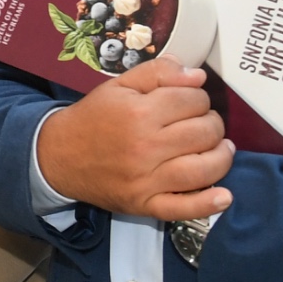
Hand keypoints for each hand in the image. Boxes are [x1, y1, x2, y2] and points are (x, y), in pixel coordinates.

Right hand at [34, 58, 234, 220]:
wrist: (59, 156)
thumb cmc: (93, 118)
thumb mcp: (119, 86)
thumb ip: (158, 73)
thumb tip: (196, 76)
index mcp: (140, 113)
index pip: (193, 101)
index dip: (198, 98)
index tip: (189, 102)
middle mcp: (146, 147)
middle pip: (204, 132)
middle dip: (212, 123)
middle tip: (202, 123)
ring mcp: (147, 180)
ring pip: (203, 169)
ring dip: (221, 156)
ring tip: (219, 148)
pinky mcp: (145, 204)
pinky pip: (183, 207)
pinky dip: (208, 204)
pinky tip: (223, 196)